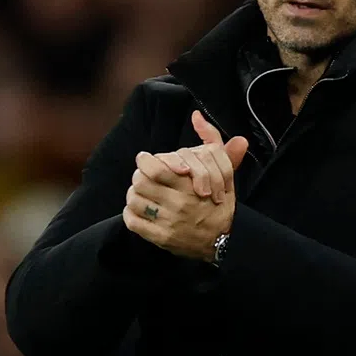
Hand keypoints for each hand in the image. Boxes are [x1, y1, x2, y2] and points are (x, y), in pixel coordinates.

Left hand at [122, 111, 249, 261]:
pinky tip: (139, 210)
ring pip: (134, 200)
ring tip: (142, 193)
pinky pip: (132, 221)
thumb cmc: (220, 202)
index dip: (145, 161)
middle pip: (140, 182)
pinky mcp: (160, 238)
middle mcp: (178, 204)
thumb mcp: (224, 170)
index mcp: (190, 186)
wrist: (225, 240)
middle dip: (139, 176)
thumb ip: (213, 141)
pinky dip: (130, 213)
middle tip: (144, 176)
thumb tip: (196, 115)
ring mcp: (168, 223)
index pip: (155, 169)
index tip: (146, 159)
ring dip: (134, 194)